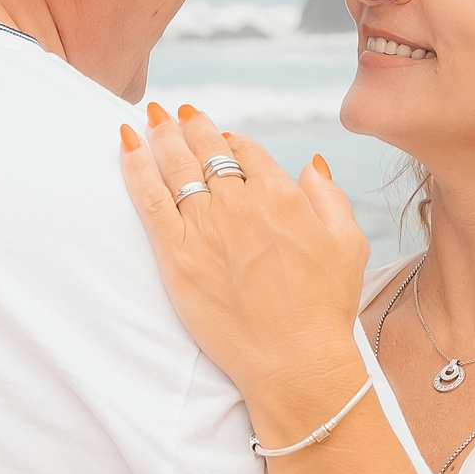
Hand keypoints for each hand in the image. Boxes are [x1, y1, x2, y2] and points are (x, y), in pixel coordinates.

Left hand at [121, 104, 370, 437]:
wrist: (294, 360)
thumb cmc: (326, 308)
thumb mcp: (349, 243)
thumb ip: (330, 196)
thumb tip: (310, 163)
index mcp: (282, 194)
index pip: (246, 150)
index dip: (231, 140)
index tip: (220, 137)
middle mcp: (240, 202)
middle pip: (206, 148)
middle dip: (190, 125)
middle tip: (176, 113)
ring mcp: (205, 226)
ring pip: (175, 165)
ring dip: (160, 135)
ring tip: (151, 117)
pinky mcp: (176, 254)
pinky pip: (149, 198)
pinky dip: (134, 166)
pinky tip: (125, 144)